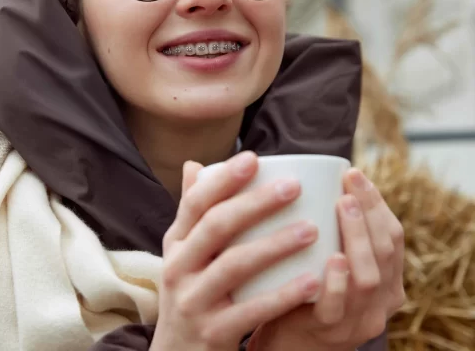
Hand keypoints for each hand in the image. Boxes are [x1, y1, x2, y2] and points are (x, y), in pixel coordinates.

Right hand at [150, 151, 320, 350]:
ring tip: (312, 229)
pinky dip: (283, 295)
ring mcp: (192, 301)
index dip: (223, 179)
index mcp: (177, 242)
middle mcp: (178, 267)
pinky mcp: (213, 333)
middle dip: (254, 203)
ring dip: (275, 245)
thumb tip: (194, 164)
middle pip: (215, 226)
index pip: (195, 203)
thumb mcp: (184, 251)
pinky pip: (251, 311)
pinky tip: (313, 280)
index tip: (253, 158)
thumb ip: (193, 210)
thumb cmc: (192, 289)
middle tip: (293, 186)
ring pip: (234, 265)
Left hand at [246, 168, 404, 350]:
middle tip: (348, 184)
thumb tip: (317, 177)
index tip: (354, 174)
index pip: (393, 237)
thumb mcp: (334, 261)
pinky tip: (333, 257)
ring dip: (357, 236)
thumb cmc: (310, 288)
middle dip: (368, 211)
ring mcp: (357, 319)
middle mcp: (380, 301)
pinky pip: (337, 307)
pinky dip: (337, 280)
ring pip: (368, 277)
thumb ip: (335, 232)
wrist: (292, 341)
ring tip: (343, 206)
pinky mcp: (328, 331)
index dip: (377, 204)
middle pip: (384, 251)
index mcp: (387, 280)